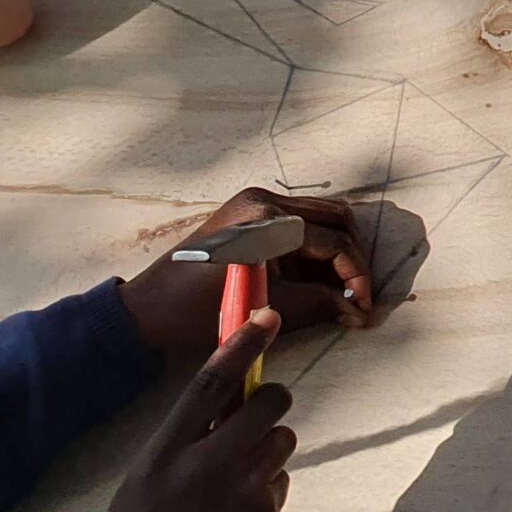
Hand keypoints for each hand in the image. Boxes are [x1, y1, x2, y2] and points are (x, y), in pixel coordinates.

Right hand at [97, 311, 296, 511]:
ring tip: (237, 478)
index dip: (240, 346)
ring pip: (281, 439)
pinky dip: (267, 488)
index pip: (208, 387)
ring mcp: (240, 491)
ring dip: (268, 449)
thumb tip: (217, 410)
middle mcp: (204, 467)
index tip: (264, 315)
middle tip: (256, 415)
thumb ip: (178, 445)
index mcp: (162, 456)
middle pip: (267, 403)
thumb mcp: (141, 487)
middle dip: (270, 402)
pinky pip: (281, 479)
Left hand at [121, 187, 372, 366]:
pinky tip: (315, 277)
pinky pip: (300, 222)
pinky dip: (315, 247)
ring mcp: (256, 201)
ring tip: (338, 288)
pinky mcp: (249, 212)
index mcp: (268, 221)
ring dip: (337, 251)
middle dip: (353, 257)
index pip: (334, 242)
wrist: (149, 308)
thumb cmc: (201, 311)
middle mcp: (265, 200)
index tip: (362, 307)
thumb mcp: (268, 309)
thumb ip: (319, 304)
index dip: (356, 275)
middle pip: (336, 218)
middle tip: (356, 294)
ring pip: (321, 217)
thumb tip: (357, 311)